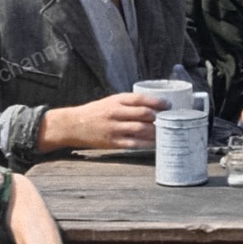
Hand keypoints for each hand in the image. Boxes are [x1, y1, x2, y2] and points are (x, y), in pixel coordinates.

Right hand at [39, 93, 165, 151]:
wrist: (72, 125)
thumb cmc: (95, 112)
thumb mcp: (110, 101)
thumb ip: (129, 103)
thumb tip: (154, 106)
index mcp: (116, 101)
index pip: (140, 99)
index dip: (157, 101)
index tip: (169, 105)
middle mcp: (116, 113)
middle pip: (144, 114)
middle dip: (160, 117)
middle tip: (170, 119)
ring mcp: (114, 129)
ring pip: (141, 129)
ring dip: (156, 131)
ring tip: (166, 131)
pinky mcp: (113, 142)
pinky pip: (135, 144)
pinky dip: (147, 144)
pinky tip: (156, 143)